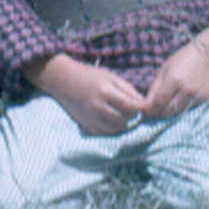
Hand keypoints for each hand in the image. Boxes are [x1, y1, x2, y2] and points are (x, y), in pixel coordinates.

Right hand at [22, 53, 145, 136]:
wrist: (64, 81)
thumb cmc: (90, 75)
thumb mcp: (111, 76)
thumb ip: (127, 89)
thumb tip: (142, 101)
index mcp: (106, 91)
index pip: (130, 105)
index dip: (140, 107)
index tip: (144, 105)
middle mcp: (98, 107)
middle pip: (124, 118)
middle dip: (132, 114)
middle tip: (133, 108)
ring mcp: (90, 118)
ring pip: (116, 128)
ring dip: (123, 122)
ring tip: (123, 113)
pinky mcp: (85, 125)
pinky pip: (104, 133)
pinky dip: (112, 128)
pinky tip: (113, 119)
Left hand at [142, 30, 208, 119]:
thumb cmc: (184, 58)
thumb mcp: (165, 68)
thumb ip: (155, 88)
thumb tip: (146, 105)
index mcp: (174, 79)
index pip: (157, 103)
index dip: (147, 109)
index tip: (142, 110)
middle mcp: (187, 89)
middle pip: (166, 112)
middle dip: (156, 113)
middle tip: (150, 110)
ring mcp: (197, 94)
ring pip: (177, 113)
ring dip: (167, 111)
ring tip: (162, 106)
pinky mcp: (205, 97)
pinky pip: (187, 108)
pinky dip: (180, 106)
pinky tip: (178, 99)